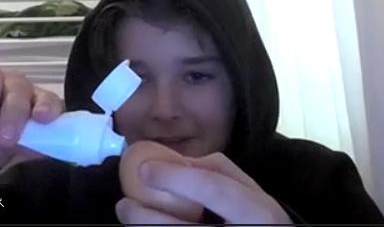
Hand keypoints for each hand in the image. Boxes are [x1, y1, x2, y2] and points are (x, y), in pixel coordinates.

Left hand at [115, 152, 291, 225]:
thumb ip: (221, 173)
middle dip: (146, 217)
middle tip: (124, 203)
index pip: (215, 190)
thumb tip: (179, 163)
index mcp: (256, 213)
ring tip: (127, 213)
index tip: (146, 168)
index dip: (178, 177)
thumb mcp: (253, 192)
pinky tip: (145, 226)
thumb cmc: (259, 219)